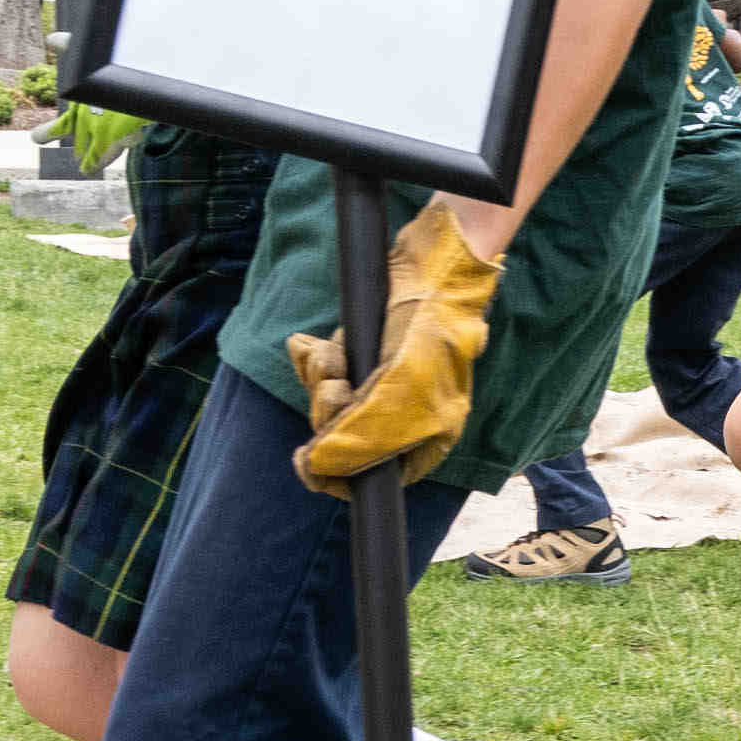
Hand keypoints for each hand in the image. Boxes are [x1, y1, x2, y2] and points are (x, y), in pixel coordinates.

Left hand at [289, 200, 502, 485]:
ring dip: (320, 377)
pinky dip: (312, 357)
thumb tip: (315, 468)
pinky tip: (309, 345)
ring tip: (331, 355)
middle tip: (336, 384)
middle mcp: (404, 413)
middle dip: (327, 409)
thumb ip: (358, 438)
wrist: (435, 264)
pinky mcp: (363, 349)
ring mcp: (382, 380)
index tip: (305, 458)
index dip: (335, 472)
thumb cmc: (430, 331)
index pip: (373, 477)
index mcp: (425, 436)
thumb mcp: (398, 394)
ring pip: (330, 399)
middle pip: (344, 436)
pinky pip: (324, 368)